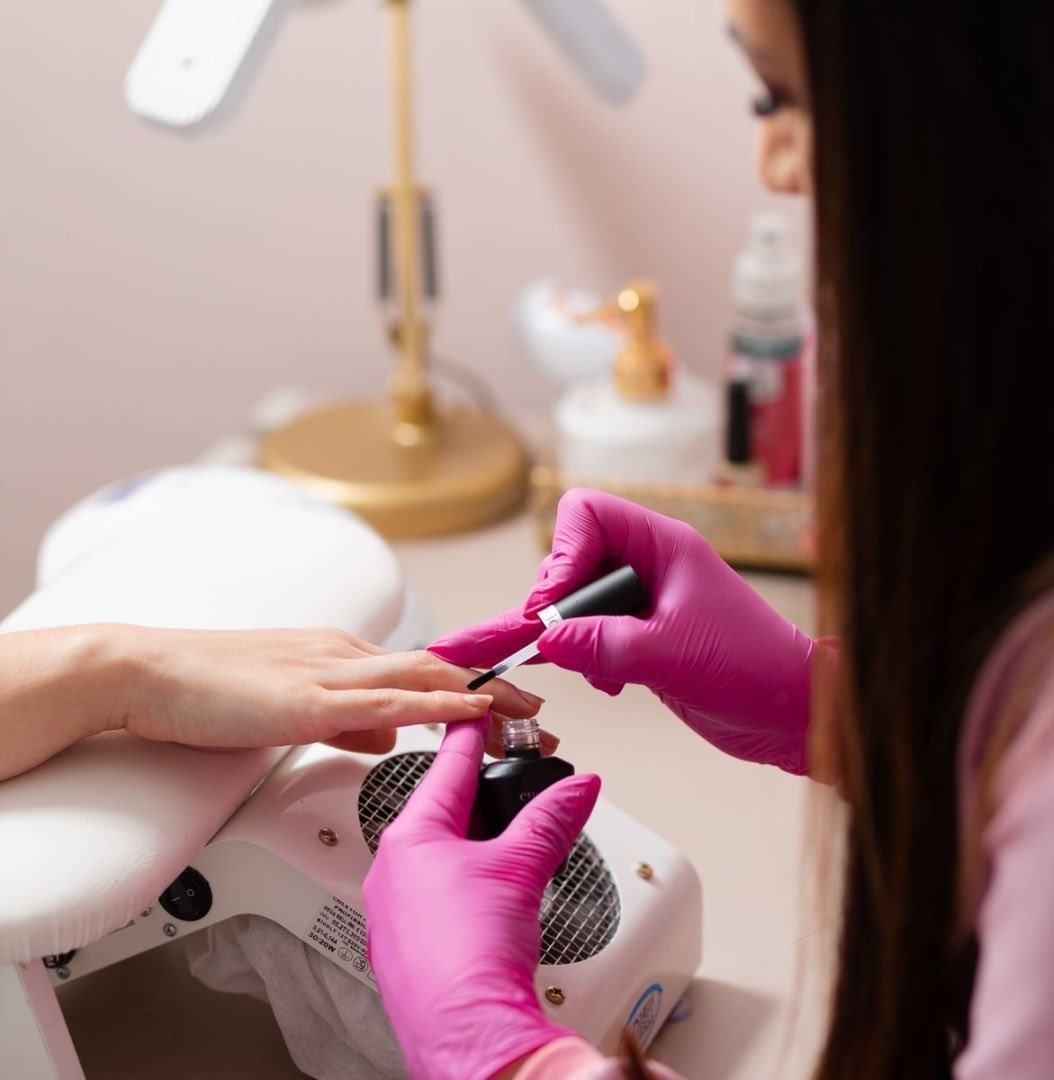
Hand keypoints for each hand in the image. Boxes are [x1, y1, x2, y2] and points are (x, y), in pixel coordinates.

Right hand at [112, 625, 544, 754]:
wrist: (144, 672)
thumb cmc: (205, 690)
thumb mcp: (289, 706)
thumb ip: (342, 720)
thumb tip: (386, 738)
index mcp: (339, 655)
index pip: (422, 669)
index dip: (472, 686)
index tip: (509, 705)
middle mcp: (343, 654)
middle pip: (438, 671)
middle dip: (496, 695)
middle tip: (540, 716)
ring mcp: (328, 674)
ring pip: (425, 680)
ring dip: (484, 699)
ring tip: (529, 717)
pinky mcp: (307, 701)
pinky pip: (387, 703)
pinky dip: (438, 707)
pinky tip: (472, 714)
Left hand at [363, 717, 600, 1079]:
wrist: (468, 1039)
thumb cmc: (471, 957)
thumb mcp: (521, 868)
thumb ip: (551, 819)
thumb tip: (577, 789)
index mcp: (410, 839)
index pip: (446, 767)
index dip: (468, 733)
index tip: (476, 710)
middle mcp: (391, 871)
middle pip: (440, 810)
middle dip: (477, 793)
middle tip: (504, 773)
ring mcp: (392, 913)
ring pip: (435, 855)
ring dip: (472, 841)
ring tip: (506, 838)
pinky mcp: (403, 948)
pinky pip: (432, 895)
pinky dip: (462, 881)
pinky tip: (486, 895)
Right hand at [432, 488, 829, 773]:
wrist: (791, 713)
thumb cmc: (756, 669)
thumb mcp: (673, 655)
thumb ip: (606, 644)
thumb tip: (546, 639)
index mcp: (663, 545)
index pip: (586, 515)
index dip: (561, 556)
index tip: (551, 608)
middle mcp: (649, 565)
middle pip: (571, 559)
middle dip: (555, 604)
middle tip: (545, 643)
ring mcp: (644, 601)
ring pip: (575, 602)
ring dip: (568, 637)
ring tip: (585, 669)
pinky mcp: (641, 637)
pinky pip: (590, 634)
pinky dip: (584, 658)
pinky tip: (607, 683)